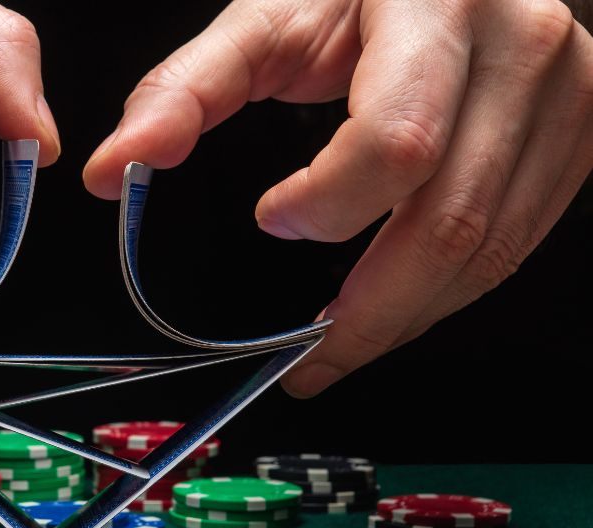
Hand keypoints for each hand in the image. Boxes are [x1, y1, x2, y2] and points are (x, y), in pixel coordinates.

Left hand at [83, 0, 591, 396]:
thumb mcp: (266, 17)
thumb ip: (186, 91)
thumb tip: (114, 171)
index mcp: (436, 7)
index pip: (398, 141)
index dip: (331, 203)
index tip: (276, 218)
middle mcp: (520, 50)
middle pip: (452, 219)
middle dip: (370, 311)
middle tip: (306, 358)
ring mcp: (566, 97)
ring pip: (490, 248)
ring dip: (407, 314)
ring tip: (341, 343)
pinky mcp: (578, 134)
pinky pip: (516, 242)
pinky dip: (447, 290)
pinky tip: (396, 303)